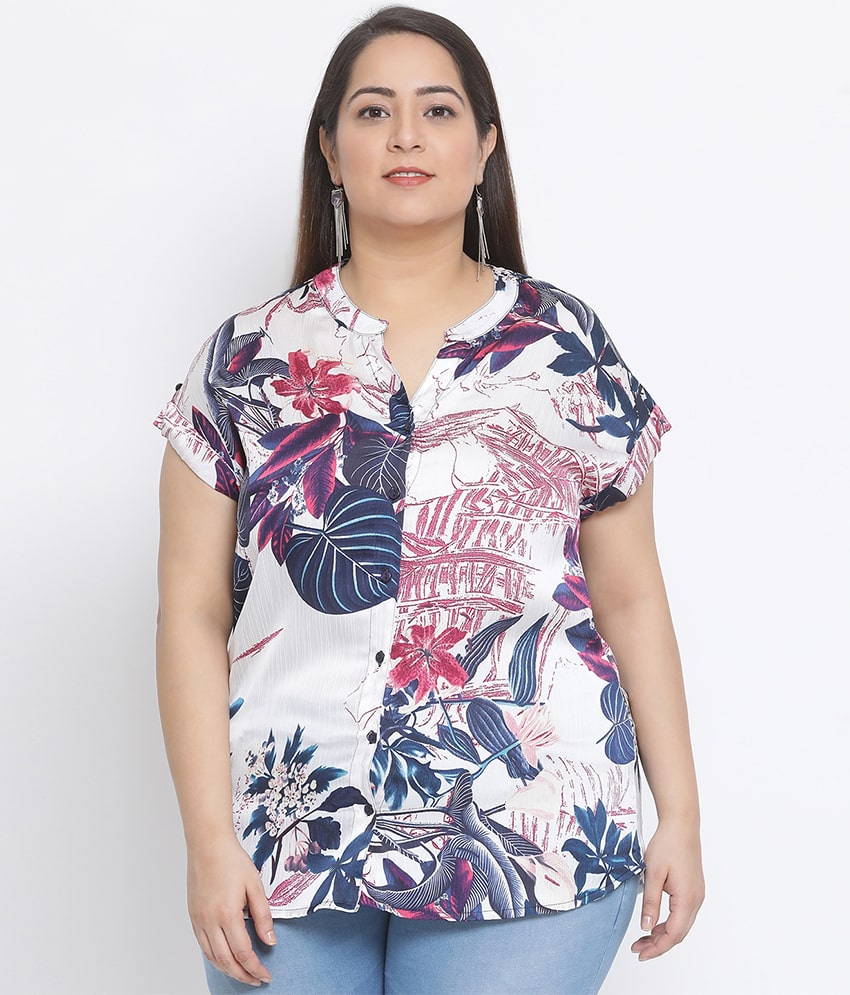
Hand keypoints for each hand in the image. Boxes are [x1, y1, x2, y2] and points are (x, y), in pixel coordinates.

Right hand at [188, 835, 276, 985]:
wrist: (208, 845)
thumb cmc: (232, 860)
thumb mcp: (255, 885)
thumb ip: (263, 915)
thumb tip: (270, 940)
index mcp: (227, 914)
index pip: (243, 953)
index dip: (255, 968)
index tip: (266, 975)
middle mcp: (210, 922)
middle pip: (226, 961)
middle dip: (243, 975)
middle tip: (256, 980)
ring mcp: (199, 920)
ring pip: (212, 957)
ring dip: (228, 970)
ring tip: (243, 974)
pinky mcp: (193, 916)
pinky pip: (203, 946)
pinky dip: (215, 958)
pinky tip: (225, 959)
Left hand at [631, 819, 703, 960]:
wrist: (681, 825)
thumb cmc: (667, 845)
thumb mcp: (653, 873)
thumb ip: (651, 902)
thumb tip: (646, 927)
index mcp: (687, 899)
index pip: (673, 934)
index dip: (657, 948)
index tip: (641, 954)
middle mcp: (696, 900)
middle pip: (678, 933)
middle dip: (658, 944)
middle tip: (637, 949)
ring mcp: (697, 895)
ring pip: (681, 925)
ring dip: (663, 934)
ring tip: (643, 939)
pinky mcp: (693, 889)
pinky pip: (682, 914)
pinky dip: (669, 923)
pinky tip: (655, 922)